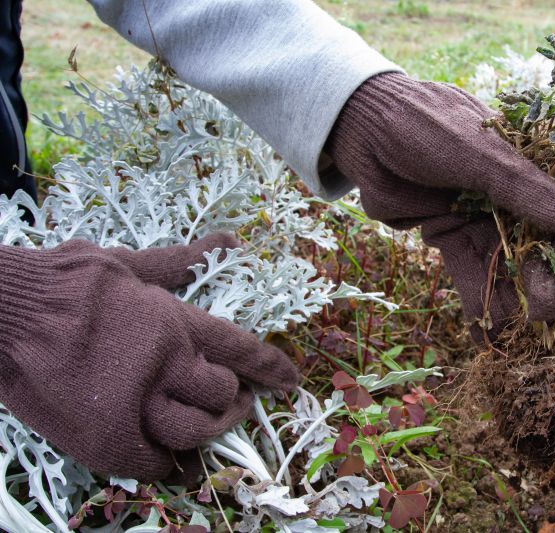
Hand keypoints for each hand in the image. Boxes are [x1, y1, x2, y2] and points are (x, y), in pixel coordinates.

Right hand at [0, 234, 297, 480]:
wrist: (2, 314)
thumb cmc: (64, 282)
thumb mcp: (127, 263)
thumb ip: (181, 261)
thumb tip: (226, 241)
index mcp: (172, 321)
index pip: (238, 348)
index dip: (269, 366)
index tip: (289, 379)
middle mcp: (163, 364)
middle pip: (220, 394)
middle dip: (234, 399)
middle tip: (237, 400)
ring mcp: (135, 403)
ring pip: (195, 430)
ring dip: (208, 429)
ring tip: (210, 422)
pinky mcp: (106, 437)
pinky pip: (155, 462)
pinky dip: (169, 461)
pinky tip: (171, 454)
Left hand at [326, 73, 554, 339]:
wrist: (362, 129)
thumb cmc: (427, 127)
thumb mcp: (484, 157)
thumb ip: (536, 194)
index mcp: (533, 172)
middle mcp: (513, 201)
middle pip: (544, 253)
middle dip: (549, 285)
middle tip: (546, 310)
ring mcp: (481, 221)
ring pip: (509, 271)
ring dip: (516, 300)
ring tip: (516, 322)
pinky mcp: (449, 238)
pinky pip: (470, 277)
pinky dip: (478, 305)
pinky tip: (483, 333)